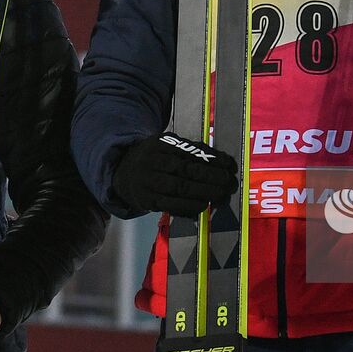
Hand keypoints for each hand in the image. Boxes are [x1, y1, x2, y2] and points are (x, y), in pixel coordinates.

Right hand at [111, 132, 237, 216]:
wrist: (122, 172)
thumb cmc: (153, 157)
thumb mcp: (167, 145)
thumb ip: (190, 150)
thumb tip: (221, 160)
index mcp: (159, 145)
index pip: (190, 152)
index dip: (213, 160)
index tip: (230, 166)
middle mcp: (152, 163)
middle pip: (186, 171)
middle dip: (212, 178)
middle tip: (230, 183)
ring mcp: (148, 183)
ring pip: (180, 189)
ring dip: (205, 194)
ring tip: (222, 195)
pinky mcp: (147, 201)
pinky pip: (172, 205)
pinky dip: (190, 207)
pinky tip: (204, 205)